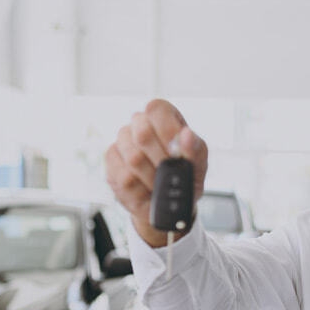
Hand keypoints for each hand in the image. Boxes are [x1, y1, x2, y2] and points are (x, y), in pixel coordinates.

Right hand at [105, 99, 208, 246]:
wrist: (170, 200)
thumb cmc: (185, 175)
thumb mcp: (198, 163)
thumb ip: (194, 148)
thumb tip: (186, 134)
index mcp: (164, 116)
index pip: (156, 109)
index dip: (166, 130)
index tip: (176, 152)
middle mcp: (139, 123)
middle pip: (142, 134)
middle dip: (161, 160)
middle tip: (171, 173)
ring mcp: (122, 141)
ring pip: (133, 159)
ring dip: (153, 178)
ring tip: (161, 184)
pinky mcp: (111, 162)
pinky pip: (125, 177)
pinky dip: (142, 190)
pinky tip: (148, 190)